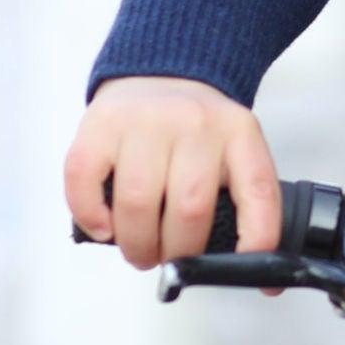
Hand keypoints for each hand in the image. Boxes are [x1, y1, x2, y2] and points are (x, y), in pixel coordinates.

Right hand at [63, 75, 282, 269]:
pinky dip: (93, 218)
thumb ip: (237, 198)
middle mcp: (195, 123)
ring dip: (136, 244)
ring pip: (138, 203)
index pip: (259, 191)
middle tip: (167, 259)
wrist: (160, 72)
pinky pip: (86, 184)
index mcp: (239, 133)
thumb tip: (249, 273)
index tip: (253, 272)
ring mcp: (145, 121)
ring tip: (138, 249)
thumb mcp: (232, 148)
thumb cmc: (195, 130)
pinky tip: (105, 226)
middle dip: (178, 253)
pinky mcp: (100, 125)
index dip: (258, 239)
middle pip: (189, 210)